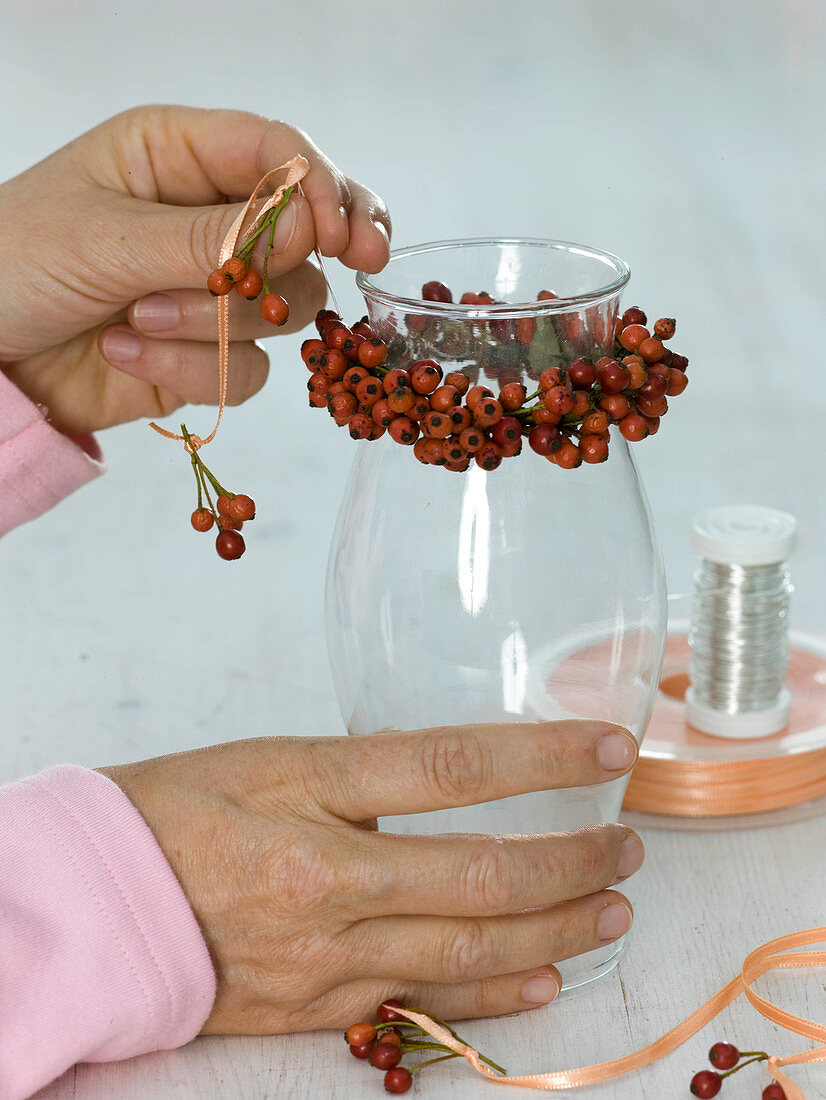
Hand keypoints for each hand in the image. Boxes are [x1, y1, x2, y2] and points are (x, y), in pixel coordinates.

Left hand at [0, 105, 390, 435]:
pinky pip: (247, 369)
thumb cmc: (14, 263)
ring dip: (213, 322)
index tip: (346, 232)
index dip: (323, 187)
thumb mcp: (105, 235)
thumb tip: (309, 229)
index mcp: (179, 156)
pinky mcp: (207, 353)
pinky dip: (191, 369)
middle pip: (305, 235)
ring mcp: (212, 289)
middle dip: (312, 254)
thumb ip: (210, 235)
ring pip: (282, 308)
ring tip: (136, 317)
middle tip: (360, 258)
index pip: (280, 153)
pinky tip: (123, 349)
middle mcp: (208, 218)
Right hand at [99, 721, 643, 1031]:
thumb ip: (366, 772)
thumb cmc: (176, 806)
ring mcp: (325, 953)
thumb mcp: (272, 757)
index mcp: (311, 791)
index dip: (545, 754)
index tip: (608, 747)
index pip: (455, 767)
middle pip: (483, 873)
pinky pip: (423, 1005)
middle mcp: (327, 877)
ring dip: (556, 929)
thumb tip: (461, 778)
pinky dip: (495, 995)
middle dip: (572, 859)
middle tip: (625, 844)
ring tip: (613, 909)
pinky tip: (548, 980)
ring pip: (469, 950)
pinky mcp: (316, 1006)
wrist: (97, 897)